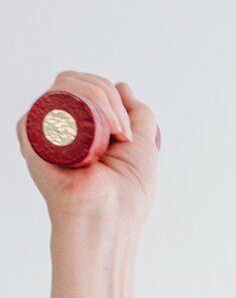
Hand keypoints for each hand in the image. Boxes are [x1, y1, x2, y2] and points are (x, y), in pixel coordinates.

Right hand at [16, 72, 158, 226]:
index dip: (112, 96)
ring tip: (116, 133)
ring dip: (99, 98)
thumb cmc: (127, 194)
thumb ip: (139, 115)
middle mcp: (61, 125)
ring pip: (65, 83)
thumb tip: (122, 87)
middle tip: (124, 132)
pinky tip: (98, 128)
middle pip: (76, 81)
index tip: (129, 129)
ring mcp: (45, 128)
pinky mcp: (31, 132)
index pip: (88, 88)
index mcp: (82, 127)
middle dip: (108, 96)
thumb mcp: (143, 146)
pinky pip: (50, 98)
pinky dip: (80, 100)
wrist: (110, 216)